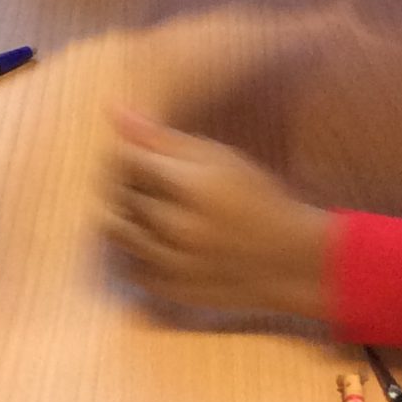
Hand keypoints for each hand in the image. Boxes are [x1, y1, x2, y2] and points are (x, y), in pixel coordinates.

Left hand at [101, 107, 333, 318]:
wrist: (288, 259)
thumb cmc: (257, 198)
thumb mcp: (219, 158)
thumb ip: (162, 138)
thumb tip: (113, 111)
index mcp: (189, 186)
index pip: (127, 161)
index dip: (130, 153)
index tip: (146, 156)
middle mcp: (176, 227)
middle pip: (119, 195)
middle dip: (128, 184)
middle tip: (154, 182)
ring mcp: (171, 264)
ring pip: (118, 232)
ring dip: (127, 216)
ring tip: (154, 210)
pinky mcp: (170, 291)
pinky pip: (131, 266)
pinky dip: (137, 250)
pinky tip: (161, 241)